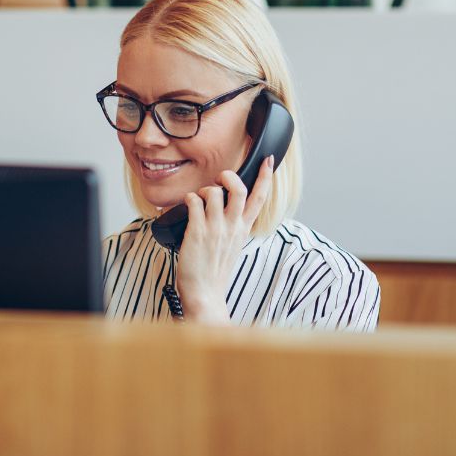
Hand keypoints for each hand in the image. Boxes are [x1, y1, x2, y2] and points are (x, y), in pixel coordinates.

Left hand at [175, 156, 274, 324]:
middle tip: (221, 178)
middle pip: (239, 189)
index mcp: (243, 229)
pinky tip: (187, 206)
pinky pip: (194, 202)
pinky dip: (189, 199)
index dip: (265, 177)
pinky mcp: (197, 232)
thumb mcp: (233, 245)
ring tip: (199, 200)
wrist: (205, 294)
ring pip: (214, 193)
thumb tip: (226, 207)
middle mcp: (232, 227)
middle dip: (229, 176)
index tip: (268, 160)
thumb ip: (234, 226)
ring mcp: (215, 229)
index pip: (259, 198)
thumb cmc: (215, 271)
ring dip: (204, 190)